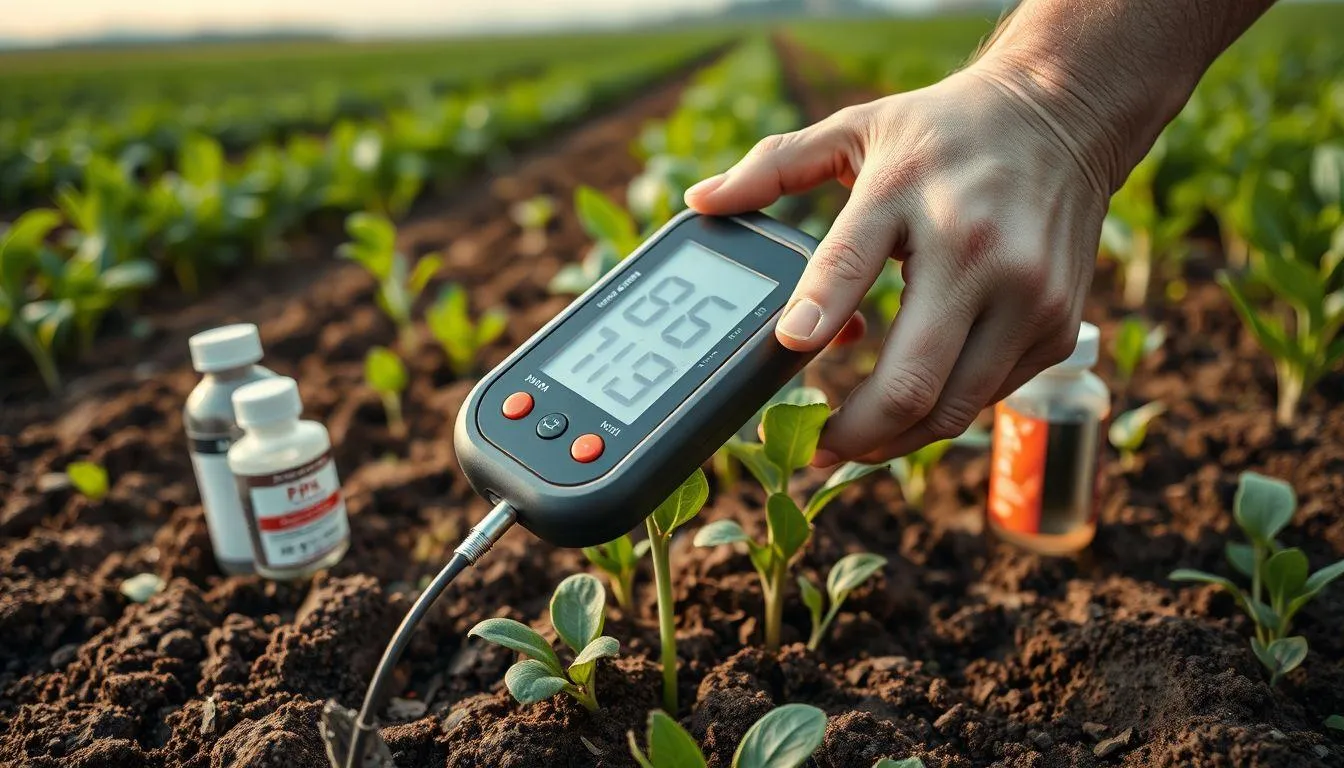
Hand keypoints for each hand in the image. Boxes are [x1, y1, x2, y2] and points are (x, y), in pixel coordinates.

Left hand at [685, 65, 1115, 466]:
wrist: (1064, 116)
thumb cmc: (946, 131)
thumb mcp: (857, 129)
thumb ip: (775, 167)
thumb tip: (699, 199)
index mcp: (910, 195)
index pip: (847, 266)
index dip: (811, 323)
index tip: (785, 358)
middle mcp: (978, 253)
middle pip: (910, 383)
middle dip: (851, 434)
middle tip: (812, 446)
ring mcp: (1029, 298)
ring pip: (951, 412)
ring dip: (894, 440)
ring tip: (853, 440)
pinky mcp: (1057, 328)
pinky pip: (986, 400)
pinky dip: (940, 412)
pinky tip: (909, 401)